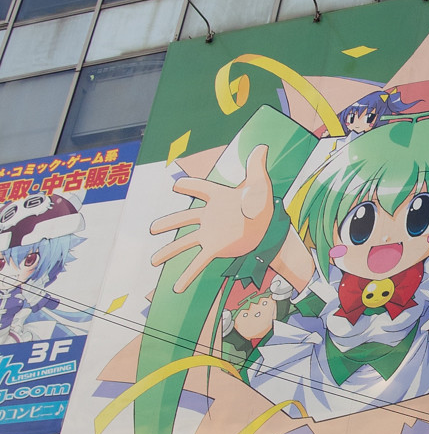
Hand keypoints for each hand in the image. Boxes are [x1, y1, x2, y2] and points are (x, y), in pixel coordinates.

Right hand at [150, 145, 273, 292]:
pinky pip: (197, 263)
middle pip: (184, 219)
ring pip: (184, 242)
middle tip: (152, 229)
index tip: (177, 186)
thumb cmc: (265, 207)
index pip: (200, 189)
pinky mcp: (216, 249)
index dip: (190, 186)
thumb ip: (257, 167)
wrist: (271, 231)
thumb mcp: (261, 186)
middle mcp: (210, 217)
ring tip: (154, 261)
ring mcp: (211, 234)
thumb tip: (262, 146)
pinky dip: (187, 275)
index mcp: (218, 198)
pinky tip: (177, 288)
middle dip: (168, 223)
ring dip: (169, 252)